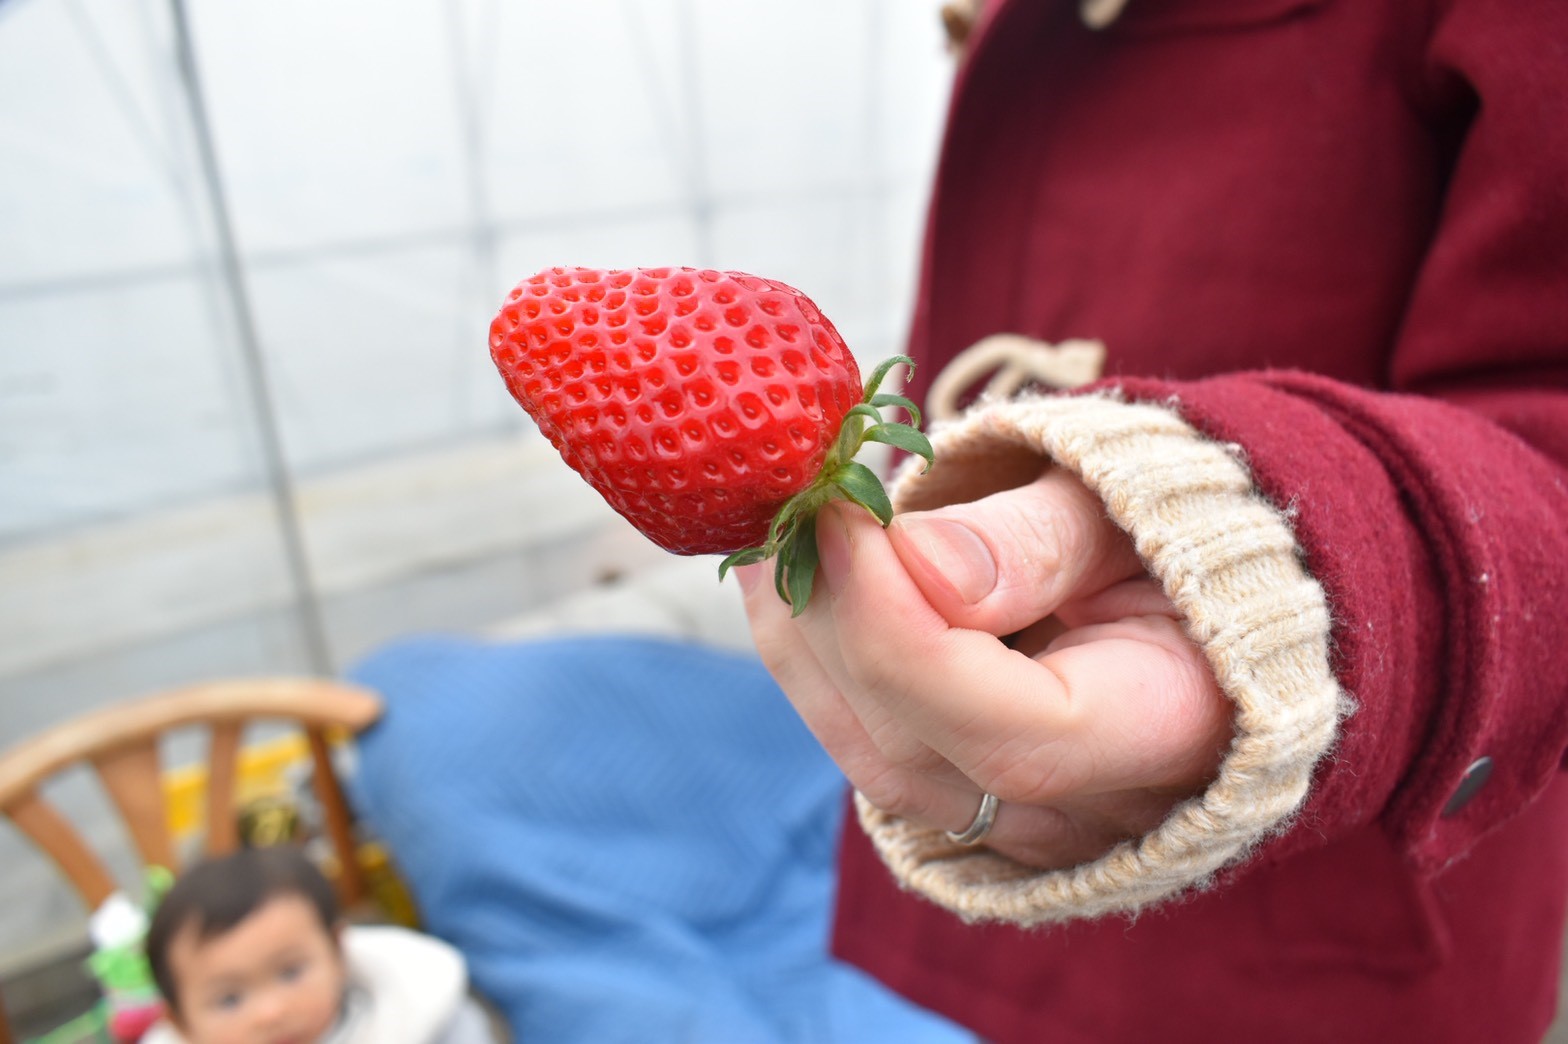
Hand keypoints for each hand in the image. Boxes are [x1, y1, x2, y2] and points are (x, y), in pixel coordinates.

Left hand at [737, 468, 1233, 869]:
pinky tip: (782, 579)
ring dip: (804, 640)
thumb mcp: (1135, 504)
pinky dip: (813, 660)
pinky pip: (868, 745)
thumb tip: (919, 563)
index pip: (1011, 727)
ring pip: (874, 758)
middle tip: (797, 505)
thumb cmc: (1179, 526)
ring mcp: (1025, 822)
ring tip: (775, 534)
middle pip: (923, 746)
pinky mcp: (968, 797)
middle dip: (838, 617)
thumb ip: (1039, 540)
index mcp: (1172, 727)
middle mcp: (1095, 806)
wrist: (1202, 586)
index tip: (845, 519)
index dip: (903, 629)